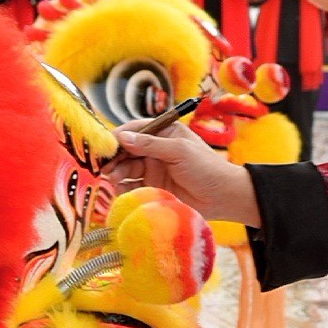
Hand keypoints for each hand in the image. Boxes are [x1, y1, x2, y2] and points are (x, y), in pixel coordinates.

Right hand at [107, 125, 260, 226]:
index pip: (135, 130)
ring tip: (113, 179)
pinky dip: (124, 188)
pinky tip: (120, 191)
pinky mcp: (153, 188)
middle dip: (115, 158)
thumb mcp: (179, 151)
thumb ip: (150, 145)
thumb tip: (122, 137)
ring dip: (117, 173)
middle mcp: (156, 149)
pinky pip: (132, 186)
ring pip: (127, 169)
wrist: (223, 197)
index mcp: (164, 133)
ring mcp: (153, 169)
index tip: (104, 146)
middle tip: (105, 168)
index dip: (118, 137)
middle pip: (127, 151)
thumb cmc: (206, 168)